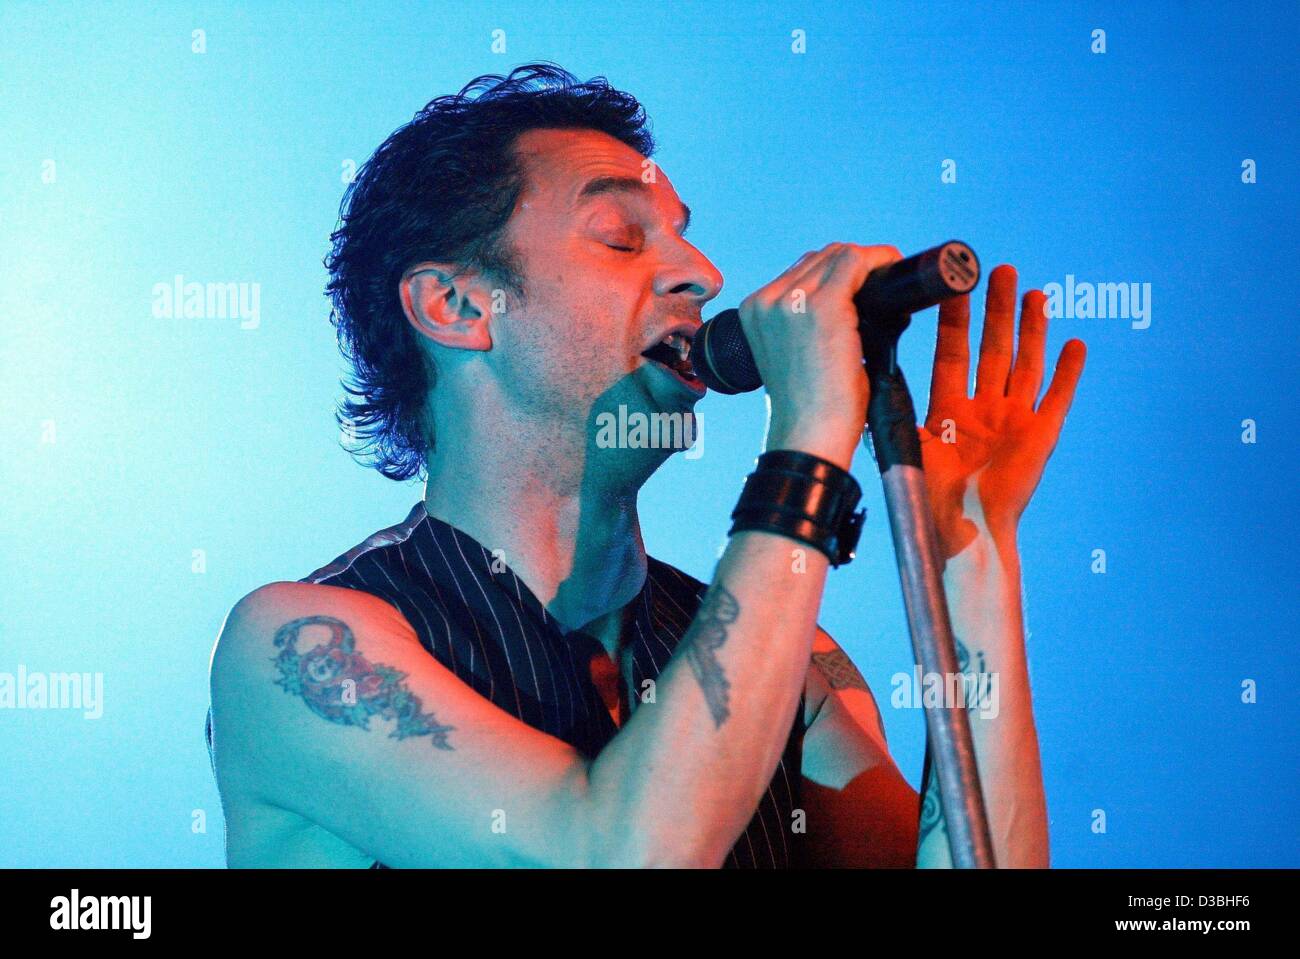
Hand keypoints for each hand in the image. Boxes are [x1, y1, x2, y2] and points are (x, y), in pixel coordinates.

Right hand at [742, 243, 902, 468]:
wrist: (809, 436)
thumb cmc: (810, 407)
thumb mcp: (793, 355)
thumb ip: (805, 324)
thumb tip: (853, 300)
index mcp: (754, 311)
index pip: (800, 270)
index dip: (836, 268)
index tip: (864, 278)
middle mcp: (767, 301)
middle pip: (819, 257)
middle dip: (855, 262)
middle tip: (884, 276)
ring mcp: (792, 302)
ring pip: (839, 255)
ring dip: (869, 260)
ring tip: (891, 274)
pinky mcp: (823, 307)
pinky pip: (856, 262)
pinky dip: (879, 260)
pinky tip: (894, 266)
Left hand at [919, 264, 1085, 557]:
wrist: (961, 532)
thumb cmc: (929, 498)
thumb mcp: (906, 447)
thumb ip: (895, 412)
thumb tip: (865, 378)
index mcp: (948, 409)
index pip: (952, 353)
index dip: (955, 320)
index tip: (955, 287)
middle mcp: (982, 409)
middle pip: (992, 349)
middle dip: (996, 311)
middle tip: (999, 272)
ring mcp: (1013, 420)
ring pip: (1025, 364)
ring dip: (1031, 329)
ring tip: (1034, 293)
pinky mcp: (1040, 437)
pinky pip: (1057, 398)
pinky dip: (1067, 372)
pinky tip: (1075, 344)